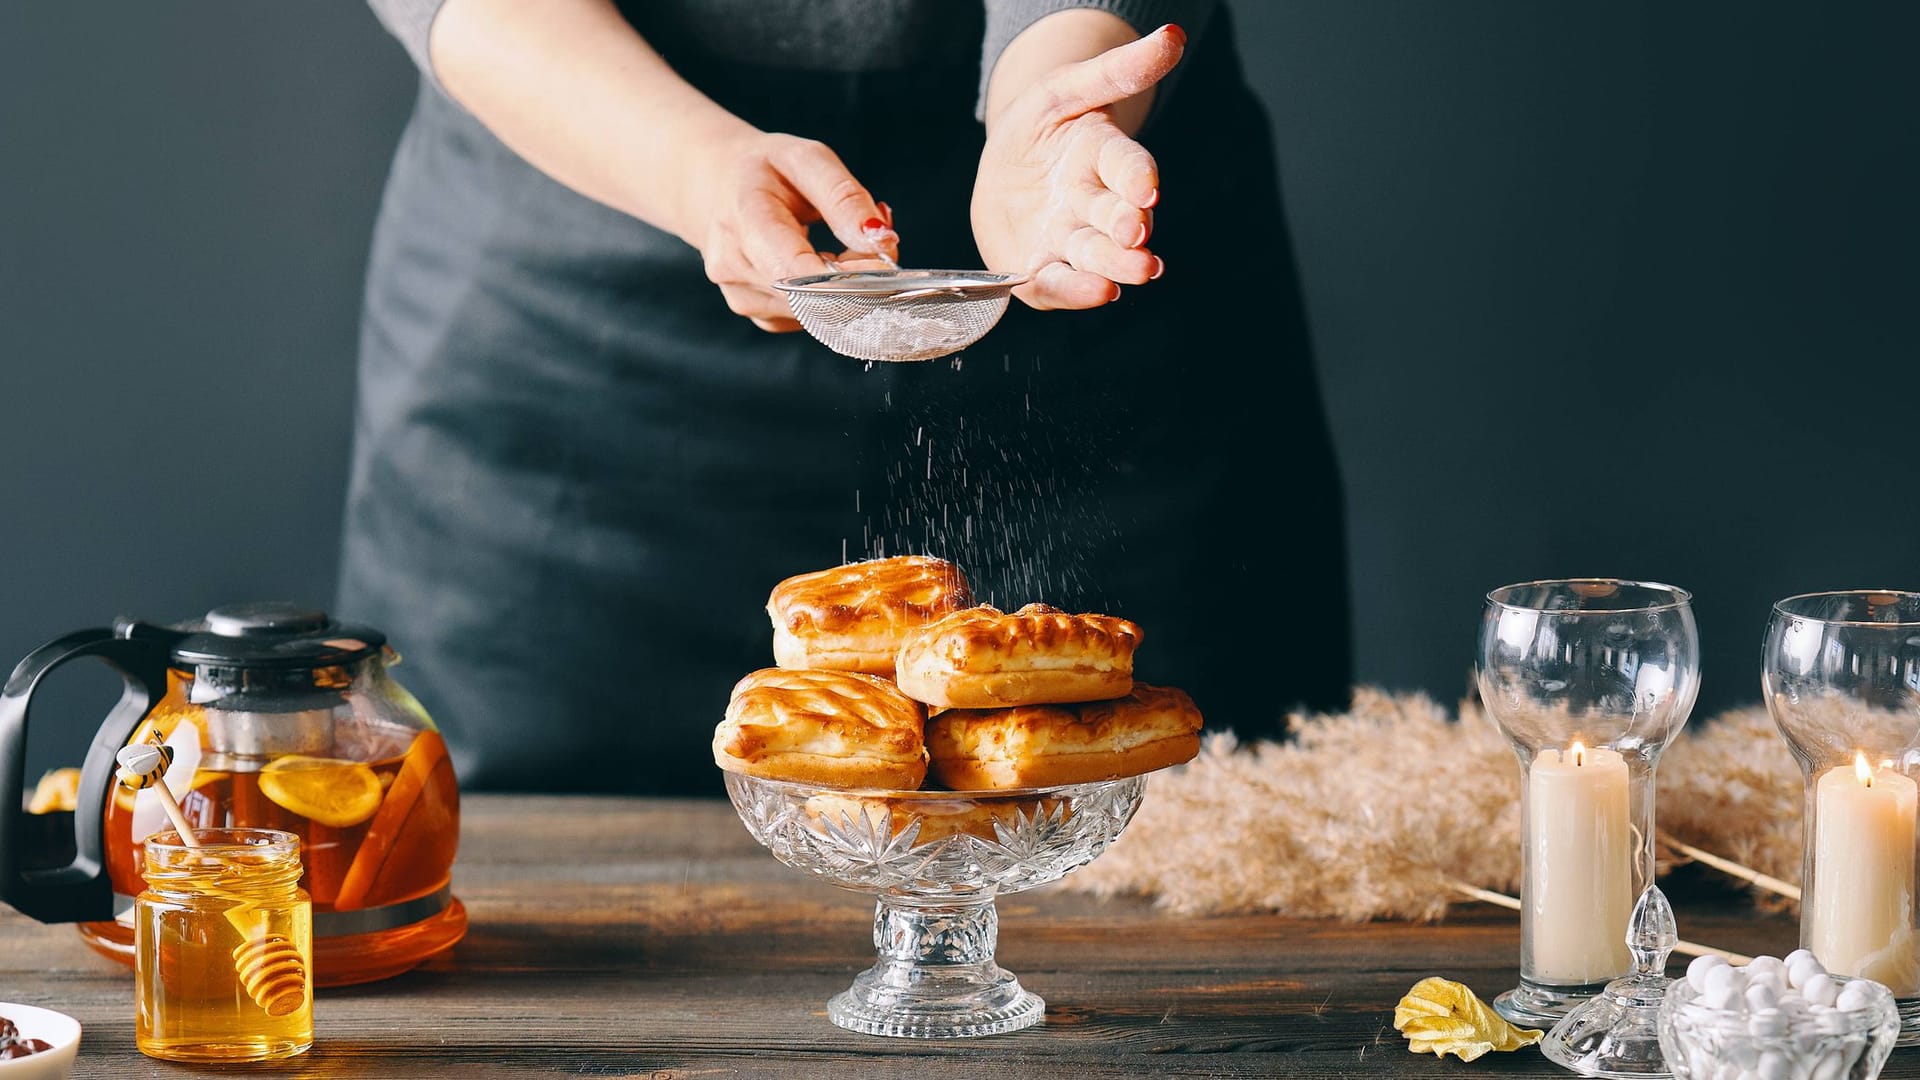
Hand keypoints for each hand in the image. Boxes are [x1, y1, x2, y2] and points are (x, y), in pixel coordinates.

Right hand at [690, 131, 897, 331]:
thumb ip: (844, 198)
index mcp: (744, 219)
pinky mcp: (757, 314)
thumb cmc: (764, 170)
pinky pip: (810, 318)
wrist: (717, 186)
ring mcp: (741, 296)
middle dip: (857, 275)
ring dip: (846, 286)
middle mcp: (734, 266)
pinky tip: (825, 264)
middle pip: (813, 294)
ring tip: (843, 244)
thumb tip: (881, 239)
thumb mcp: (807, 159)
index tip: (885, 262)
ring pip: (817, 311)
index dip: (848, 277)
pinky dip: (831, 296)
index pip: (795, 269)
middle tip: (873, 239)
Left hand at [971, 25, 1185, 310]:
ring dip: (1115, 265)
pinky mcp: (1042, 266)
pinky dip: (1076, 289)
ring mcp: (1069, 237)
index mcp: (1103, 155)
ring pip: (1094, 255)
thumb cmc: (1041, 125)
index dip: (1137, 176)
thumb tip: (1173, 36)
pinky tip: (1097, 292)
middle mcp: (1093, 202)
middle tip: (1139, 236)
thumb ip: (1117, 71)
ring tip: (1135, 273)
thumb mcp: (1066, 89)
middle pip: (1114, 218)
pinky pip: (1058, 281)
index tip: (1148, 189)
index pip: (1127, 166)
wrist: (1009, 167)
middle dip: (1128, 230)